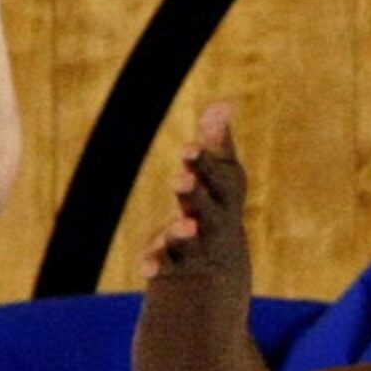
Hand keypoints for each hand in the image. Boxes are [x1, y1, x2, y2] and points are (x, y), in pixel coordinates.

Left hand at [138, 101, 251, 291]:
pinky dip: (156, 264)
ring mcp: (195, 247)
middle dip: (195, 194)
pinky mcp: (174, 266)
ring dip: (183, 233)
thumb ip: (217, 142)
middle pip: (206, 208)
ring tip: (183, 227)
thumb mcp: (220, 176)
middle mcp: (213, 222)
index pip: (217, 178)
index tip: (188, 149)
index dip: (204, 164)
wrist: (219, 267)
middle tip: (180, 180)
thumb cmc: (217, 204)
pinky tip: (145, 265)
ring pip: (190, 242)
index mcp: (223, 196)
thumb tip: (224, 103)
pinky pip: (165, 267)